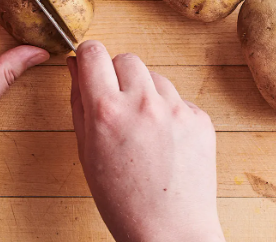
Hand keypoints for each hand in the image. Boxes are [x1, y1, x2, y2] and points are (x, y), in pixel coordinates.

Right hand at [68, 41, 224, 241]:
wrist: (170, 233)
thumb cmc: (121, 199)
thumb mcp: (86, 150)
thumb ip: (78, 100)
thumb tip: (75, 64)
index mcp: (106, 110)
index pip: (93, 51)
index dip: (88, 55)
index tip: (90, 65)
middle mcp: (142, 103)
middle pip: (126, 58)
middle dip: (117, 74)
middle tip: (116, 104)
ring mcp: (175, 110)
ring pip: (154, 77)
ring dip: (145, 93)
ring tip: (142, 131)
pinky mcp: (200, 119)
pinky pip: (177, 99)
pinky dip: (168, 112)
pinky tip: (164, 142)